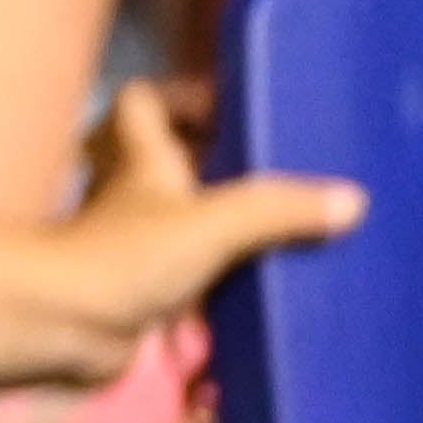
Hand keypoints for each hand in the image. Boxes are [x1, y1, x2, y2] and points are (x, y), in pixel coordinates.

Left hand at [0, 82, 361, 386]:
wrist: (71, 326)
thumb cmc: (129, 256)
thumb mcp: (213, 223)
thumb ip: (278, 210)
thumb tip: (351, 199)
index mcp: (141, 157)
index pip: (145, 102)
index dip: (183, 96)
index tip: (237, 107)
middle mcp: (134, 192)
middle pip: (168, 160)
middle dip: (216, 163)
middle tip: (278, 173)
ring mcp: (137, 241)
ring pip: (181, 218)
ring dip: (223, 225)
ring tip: (288, 230)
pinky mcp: (145, 289)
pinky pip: (190, 273)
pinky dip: (221, 278)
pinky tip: (264, 287)